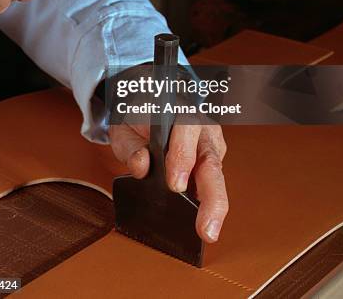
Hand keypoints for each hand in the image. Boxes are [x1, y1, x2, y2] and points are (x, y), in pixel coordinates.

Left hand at [109, 121, 227, 242]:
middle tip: (205, 225)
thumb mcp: (125, 128)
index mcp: (181, 112)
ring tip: (208, 231)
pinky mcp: (212, 162)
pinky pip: (211, 184)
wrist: (147, 113)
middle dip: (211, 196)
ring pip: (217, 175)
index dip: (183, 157)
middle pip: (211, 161)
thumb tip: (141, 166)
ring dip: (214, 205)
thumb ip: (131, 146)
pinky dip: (207, 204)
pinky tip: (202, 223)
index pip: (187, 131)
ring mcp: (210, 146)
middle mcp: (202, 129)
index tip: (175, 185)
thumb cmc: (139, 119)